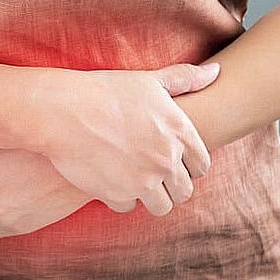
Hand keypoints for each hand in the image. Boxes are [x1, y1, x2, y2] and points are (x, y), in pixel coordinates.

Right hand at [31, 62, 219, 216]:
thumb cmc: (106, 90)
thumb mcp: (149, 80)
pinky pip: (129, 207)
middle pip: (184, 191)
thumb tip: (216, 72)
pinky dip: (122, 198)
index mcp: (179, 132)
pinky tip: (112, 180)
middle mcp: (167, 160)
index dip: (190, 165)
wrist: (63, 110)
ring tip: (137, 182)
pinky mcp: (119, 195)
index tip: (176, 162)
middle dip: (172, 185)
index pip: (202, 165)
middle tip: (155, 174)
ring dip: (151, 197)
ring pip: (162, 206)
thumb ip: (185, 78)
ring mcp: (144, 181)